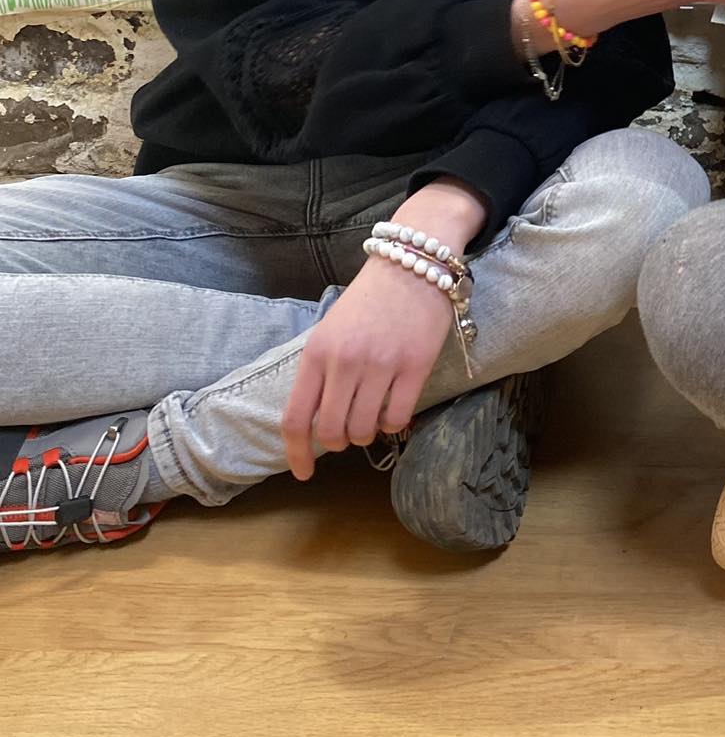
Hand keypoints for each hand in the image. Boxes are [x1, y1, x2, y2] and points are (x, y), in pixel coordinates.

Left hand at [281, 179, 484, 477]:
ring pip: (364, 430)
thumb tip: (316, 423)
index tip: (303, 473)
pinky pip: (397, 417)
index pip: (296, 418)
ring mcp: (381, 365)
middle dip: (338, 442)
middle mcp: (345, 361)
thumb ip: (321, 373)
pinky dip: (393, 424)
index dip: (296, 454)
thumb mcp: (331, 331)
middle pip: (331, 431)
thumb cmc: (369, 301)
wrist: (413, 263)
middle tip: (349, 433)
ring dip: (367, 434)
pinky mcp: (415, 366)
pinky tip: (395, 410)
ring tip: (373, 419)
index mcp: (317, 353)